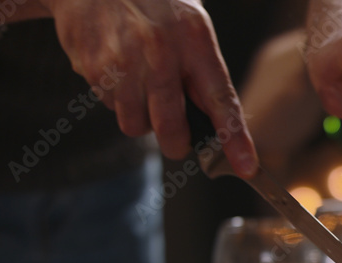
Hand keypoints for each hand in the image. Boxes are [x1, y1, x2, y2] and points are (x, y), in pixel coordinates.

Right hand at [40, 0, 257, 176]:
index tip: (247, 168)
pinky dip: (118, 99)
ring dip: (142, 119)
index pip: (221, 100)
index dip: (235, 139)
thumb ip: (204, 73)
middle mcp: (160, 52)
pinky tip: (119, 70)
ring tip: (142, 88)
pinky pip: (111, 107)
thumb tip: (218, 126)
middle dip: (176, 144)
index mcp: (195, 39)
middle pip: (171, 127)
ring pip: (136, 125)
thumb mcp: (191, 26)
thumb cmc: (155, 6)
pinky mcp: (94, 69)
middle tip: (178, 141)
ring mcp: (123, 62)